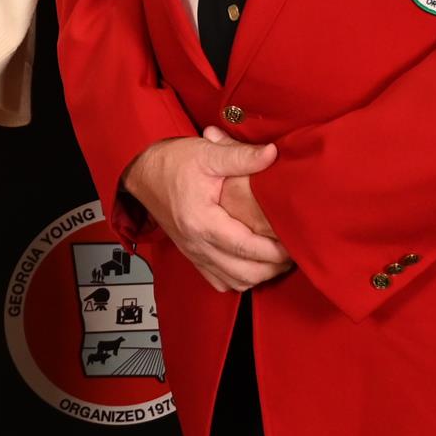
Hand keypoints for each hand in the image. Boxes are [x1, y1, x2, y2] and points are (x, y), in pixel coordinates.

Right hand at [122, 127, 292, 292]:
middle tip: (292, 254)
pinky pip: (218, 281)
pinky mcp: (192, 255)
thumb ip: (241, 155)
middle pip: (243, 273)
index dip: (273, 250)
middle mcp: (197, 244)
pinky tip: (251, 265)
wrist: (142, 173)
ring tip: (277, 260)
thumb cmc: (172, 163)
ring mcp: (194, 252)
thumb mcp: (207, 153)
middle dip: (272, 268)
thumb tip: (272, 154)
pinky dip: (239, 279)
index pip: (245, 247)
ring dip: (258, 276)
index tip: (292, 244)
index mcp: (202, 222)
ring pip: (233, 282)